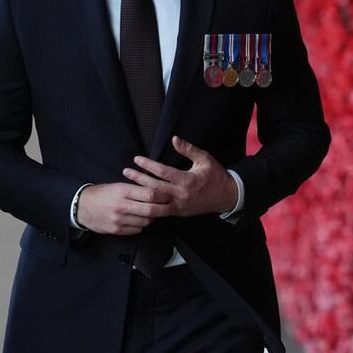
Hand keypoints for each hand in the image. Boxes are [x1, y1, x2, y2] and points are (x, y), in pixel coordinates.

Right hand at [76, 182, 172, 234]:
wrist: (81, 207)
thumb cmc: (102, 194)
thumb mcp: (118, 185)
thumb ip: (136, 189)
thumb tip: (158, 192)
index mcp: (123, 191)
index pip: (150, 194)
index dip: (162, 196)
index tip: (168, 196)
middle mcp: (121, 206)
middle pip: (150, 210)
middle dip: (162, 209)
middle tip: (167, 207)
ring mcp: (118, 220)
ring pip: (146, 221)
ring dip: (152, 218)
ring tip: (151, 212)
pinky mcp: (116, 230)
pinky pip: (137, 229)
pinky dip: (141, 225)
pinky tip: (139, 219)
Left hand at [122, 136, 238, 216]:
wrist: (226, 196)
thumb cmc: (216, 176)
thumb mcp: (205, 159)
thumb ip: (188, 149)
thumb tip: (174, 139)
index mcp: (187, 180)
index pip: (163, 172)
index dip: (148, 165)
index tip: (137, 159)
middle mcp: (181, 194)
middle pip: (154, 187)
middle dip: (138, 178)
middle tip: (126, 171)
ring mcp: (179, 205)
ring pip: (154, 202)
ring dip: (140, 194)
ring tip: (128, 187)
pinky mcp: (178, 212)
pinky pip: (160, 212)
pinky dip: (148, 207)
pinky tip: (138, 202)